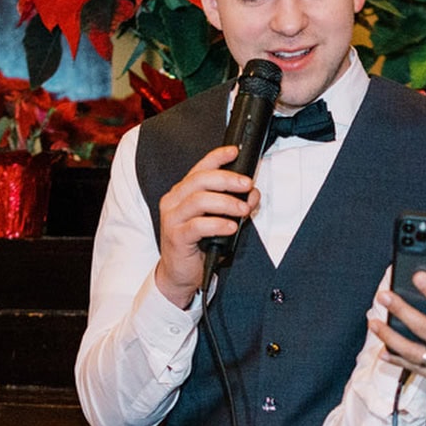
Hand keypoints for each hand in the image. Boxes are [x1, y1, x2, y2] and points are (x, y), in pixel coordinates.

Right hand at [153, 144, 260, 307]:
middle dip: (227, 179)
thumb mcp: (217, 219)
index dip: (217, 157)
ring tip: (243, 209)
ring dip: (226, 202)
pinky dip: (218, 224)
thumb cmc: (198, 245)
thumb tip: (253, 193)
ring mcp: (172, 218)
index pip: (200, 168)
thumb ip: (233, 205)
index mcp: (182, 192)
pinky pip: (198, 225)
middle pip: (200, 180)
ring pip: (199, 200)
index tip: (235, 151)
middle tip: (247, 184)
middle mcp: (174, 201)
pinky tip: (231, 226)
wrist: (179, 274)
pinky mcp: (176, 236)